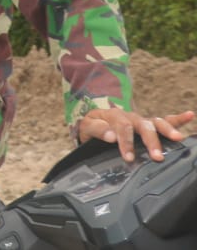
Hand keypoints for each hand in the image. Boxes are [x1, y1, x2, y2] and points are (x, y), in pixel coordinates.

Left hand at [78, 107, 194, 161]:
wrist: (93, 123)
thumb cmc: (92, 127)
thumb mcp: (86, 127)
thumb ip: (97, 129)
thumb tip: (111, 137)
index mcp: (114, 116)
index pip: (122, 127)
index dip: (125, 142)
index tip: (129, 157)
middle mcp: (130, 116)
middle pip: (143, 125)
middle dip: (151, 140)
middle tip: (157, 156)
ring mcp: (141, 120)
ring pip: (156, 122)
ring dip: (167, 130)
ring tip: (178, 138)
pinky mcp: (149, 124)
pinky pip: (165, 120)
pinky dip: (178, 118)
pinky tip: (190, 115)